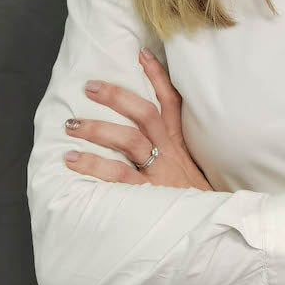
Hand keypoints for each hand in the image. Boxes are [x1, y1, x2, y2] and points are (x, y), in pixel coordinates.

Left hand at [63, 46, 212, 190]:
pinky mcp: (147, 195)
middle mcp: (170, 152)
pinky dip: (94, 166)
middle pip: (145, 114)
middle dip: (118, 97)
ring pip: (128, 140)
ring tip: (71, 124)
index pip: (172, 101)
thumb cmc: (196, 201)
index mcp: (181, 143)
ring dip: (98, 129)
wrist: (213, 230)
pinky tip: (72, 159)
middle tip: (91, 86)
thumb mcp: (193, 168)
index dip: (158, 76)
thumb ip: (174, 151)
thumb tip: (152, 135)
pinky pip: (118, 176)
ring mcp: (158, 172)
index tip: (141, 53)